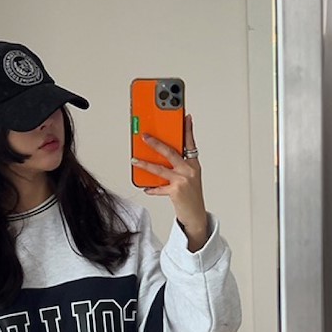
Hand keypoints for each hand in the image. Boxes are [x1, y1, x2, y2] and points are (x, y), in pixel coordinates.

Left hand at [132, 114, 207, 250]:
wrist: (196, 215)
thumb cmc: (191, 195)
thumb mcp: (190, 176)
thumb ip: (179, 164)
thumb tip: (163, 155)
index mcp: (193, 164)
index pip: (190, 142)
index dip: (187, 129)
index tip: (184, 116)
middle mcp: (189, 170)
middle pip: (170, 152)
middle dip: (156, 142)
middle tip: (144, 135)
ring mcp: (183, 180)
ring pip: (160, 168)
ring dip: (145, 163)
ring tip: (135, 159)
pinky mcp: (176, 191)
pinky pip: (159, 187)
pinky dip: (151, 188)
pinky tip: (145, 187)